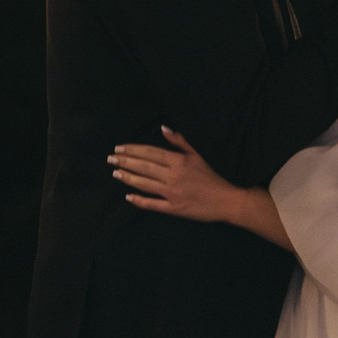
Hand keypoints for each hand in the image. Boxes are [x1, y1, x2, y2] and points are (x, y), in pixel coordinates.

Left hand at [111, 127, 243, 222]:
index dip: (133, 150)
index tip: (119, 148)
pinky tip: (128, 197)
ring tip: (115, 173)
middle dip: (126, 162)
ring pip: (145, 184)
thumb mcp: (199, 154)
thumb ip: (181, 141)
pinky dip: (139, 201)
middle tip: (110, 158)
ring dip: (128, 178)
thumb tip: (164, 128)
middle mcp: (173, 176)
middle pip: (144, 167)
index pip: (151, 153)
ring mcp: (172, 193)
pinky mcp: (173, 209)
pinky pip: (153, 204)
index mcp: (179, 161)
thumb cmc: (213, 176)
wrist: (227, 200)